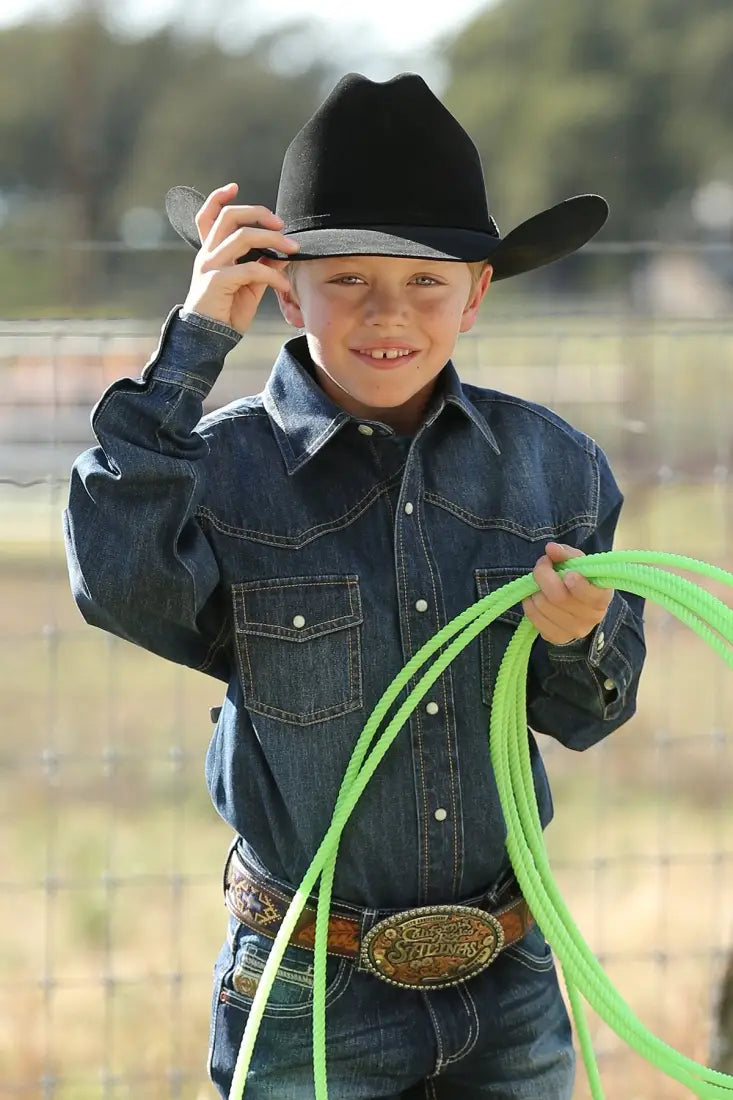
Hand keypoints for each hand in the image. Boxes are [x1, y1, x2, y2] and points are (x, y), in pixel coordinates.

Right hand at [182, 182, 298, 334]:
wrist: (208, 340)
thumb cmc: (226, 313)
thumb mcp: (250, 286)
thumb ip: (263, 267)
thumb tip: (283, 254)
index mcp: (212, 252)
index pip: (207, 216)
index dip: (217, 197)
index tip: (234, 187)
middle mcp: (208, 254)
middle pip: (229, 216)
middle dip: (259, 213)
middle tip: (282, 225)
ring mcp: (210, 266)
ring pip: (242, 236)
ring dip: (274, 240)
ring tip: (293, 250)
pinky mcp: (217, 281)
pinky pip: (251, 268)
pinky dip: (273, 275)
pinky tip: (284, 286)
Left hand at [521, 542, 612, 645]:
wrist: (580, 610)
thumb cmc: (581, 582)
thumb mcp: (580, 565)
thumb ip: (568, 554)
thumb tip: (551, 548)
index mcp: (602, 598)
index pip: (591, 596)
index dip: (579, 585)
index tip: (568, 573)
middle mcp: (591, 618)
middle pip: (559, 598)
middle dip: (544, 575)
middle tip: (542, 564)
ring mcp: (573, 631)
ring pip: (543, 606)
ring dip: (535, 590)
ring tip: (539, 583)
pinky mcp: (556, 638)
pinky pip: (533, 618)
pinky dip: (528, 603)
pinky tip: (534, 596)